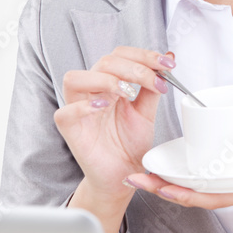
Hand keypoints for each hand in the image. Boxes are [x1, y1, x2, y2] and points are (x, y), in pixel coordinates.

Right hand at [53, 47, 175, 198]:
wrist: (124, 176)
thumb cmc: (130, 145)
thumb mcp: (147, 112)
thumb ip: (152, 87)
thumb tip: (167, 57)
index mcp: (109, 84)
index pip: (120, 56)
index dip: (143, 55)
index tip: (167, 63)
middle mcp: (92, 92)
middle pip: (103, 62)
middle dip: (134, 67)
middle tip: (154, 81)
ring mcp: (78, 109)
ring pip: (75, 78)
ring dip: (106, 79)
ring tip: (128, 93)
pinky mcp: (69, 129)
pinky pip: (65, 111)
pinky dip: (83, 106)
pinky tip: (104, 106)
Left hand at [123, 166, 232, 232]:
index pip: (210, 195)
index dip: (184, 192)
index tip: (160, 186)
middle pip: (193, 191)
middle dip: (163, 186)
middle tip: (132, 176)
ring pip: (197, 185)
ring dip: (170, 179)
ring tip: (142, 170)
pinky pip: (209, 180)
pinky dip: (191, 174)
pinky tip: (177, 164)